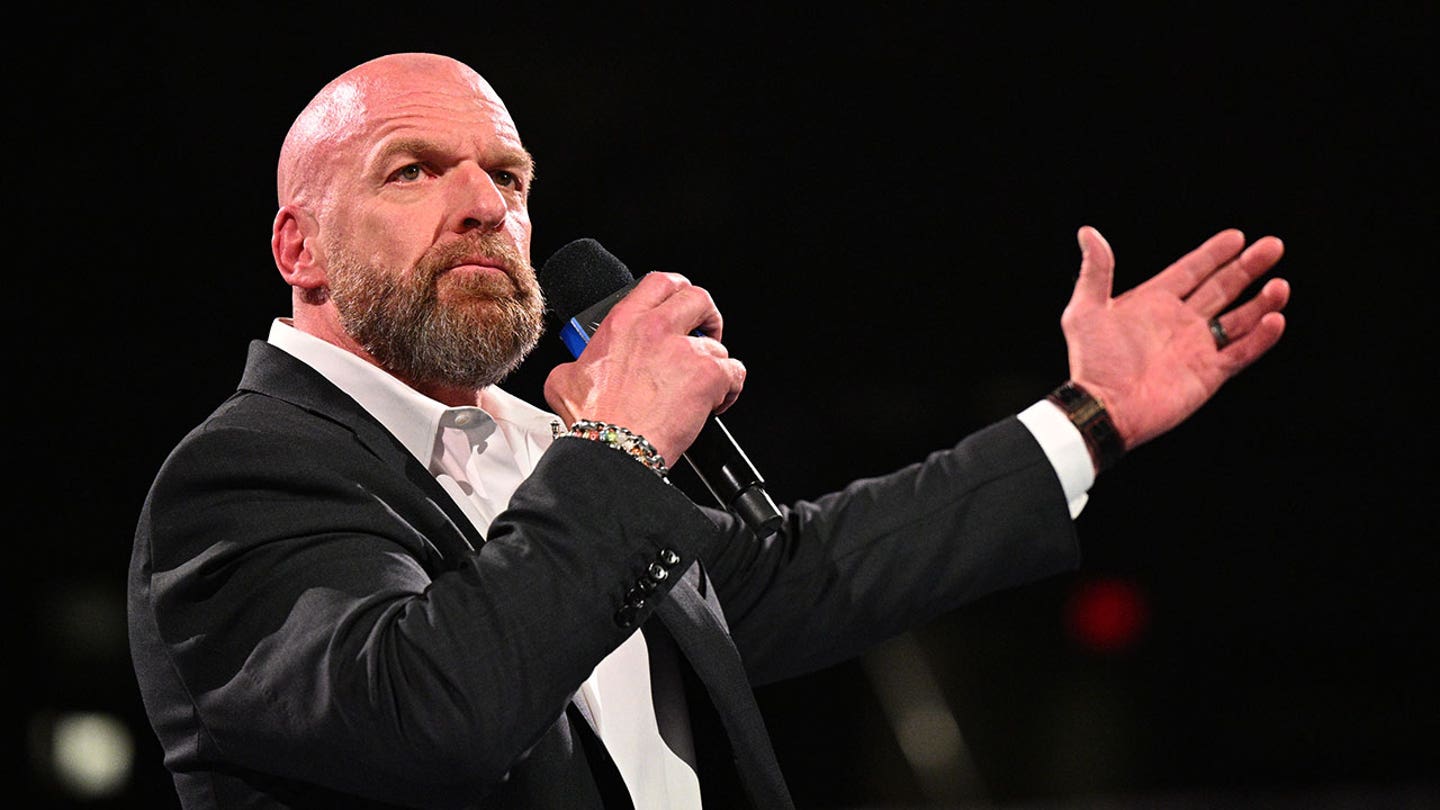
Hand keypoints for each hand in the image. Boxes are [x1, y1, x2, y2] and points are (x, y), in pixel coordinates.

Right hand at [543, 272, 745, 465]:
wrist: (613, 448)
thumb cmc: (593, 421)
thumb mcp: (565, 380)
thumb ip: (578, 363)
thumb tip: (579, 367)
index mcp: (624, 322)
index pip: (660, 282)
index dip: (677, 291)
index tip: (681, 306)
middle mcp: (655, 328)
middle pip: (698, 298)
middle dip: (707, 316)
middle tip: (704, 334)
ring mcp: (684, 350)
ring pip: (717, 345)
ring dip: (713, 365)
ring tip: (700, 388)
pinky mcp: (707, 375)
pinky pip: (734, 372)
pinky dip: (730, 388)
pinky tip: (714, 403)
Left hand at [1062, 226, 1289, 449]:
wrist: (1104, 407)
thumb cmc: (1091, 362)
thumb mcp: (1086, 311)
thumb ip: (1095, 271)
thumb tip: (1087, 232)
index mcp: (1154, 303)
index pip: (1191, 271)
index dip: (1214, 254)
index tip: (1238, 236)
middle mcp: (1180, 322)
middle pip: (1222, 288)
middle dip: (1248, 267)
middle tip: (1274, 246)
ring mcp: (1197, 347)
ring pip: (1239, 319)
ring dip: (1261, 301)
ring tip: (1280, 286)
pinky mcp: (1209, 373)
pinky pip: (1241, 352)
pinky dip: (1260, 337)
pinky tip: (1275, 320)